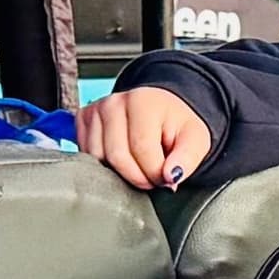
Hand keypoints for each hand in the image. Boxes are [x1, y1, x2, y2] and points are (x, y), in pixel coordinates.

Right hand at [82, 86, 212, 190]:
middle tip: (153, 176)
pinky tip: (122, 158)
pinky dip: (105, 165)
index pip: (141, 149)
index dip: (154, 172)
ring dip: (120, 173)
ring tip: (139, 165)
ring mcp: (95, 110)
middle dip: (138, 177)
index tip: (166, 177)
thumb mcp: (195, 140)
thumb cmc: (176, 125)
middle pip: (117, 157)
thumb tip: (171, 176)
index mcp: (142, 101)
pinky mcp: (83, 120)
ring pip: (99, 159)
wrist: (161, 110)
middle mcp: (113, 102)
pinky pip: (87, 156)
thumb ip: (188, 158)